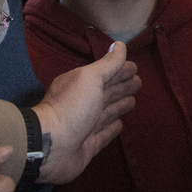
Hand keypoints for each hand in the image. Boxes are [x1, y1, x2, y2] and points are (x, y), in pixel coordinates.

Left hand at [31, 42, 140, 184]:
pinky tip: (120, 124)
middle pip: (109, 92)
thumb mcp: (91, 78)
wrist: (52, 146)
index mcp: (82, 85)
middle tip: (139, 82)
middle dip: (123, 86)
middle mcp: (84, 104)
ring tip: (133, 101)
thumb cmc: (72, 107)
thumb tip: (120, 44)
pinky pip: (105, 133)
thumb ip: (108, 64)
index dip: (121, 70)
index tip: (136, 68)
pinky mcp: (90, 145)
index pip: (106, 74)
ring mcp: (86, 125)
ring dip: (120, 106)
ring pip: (108, 112)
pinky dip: (113, 128)